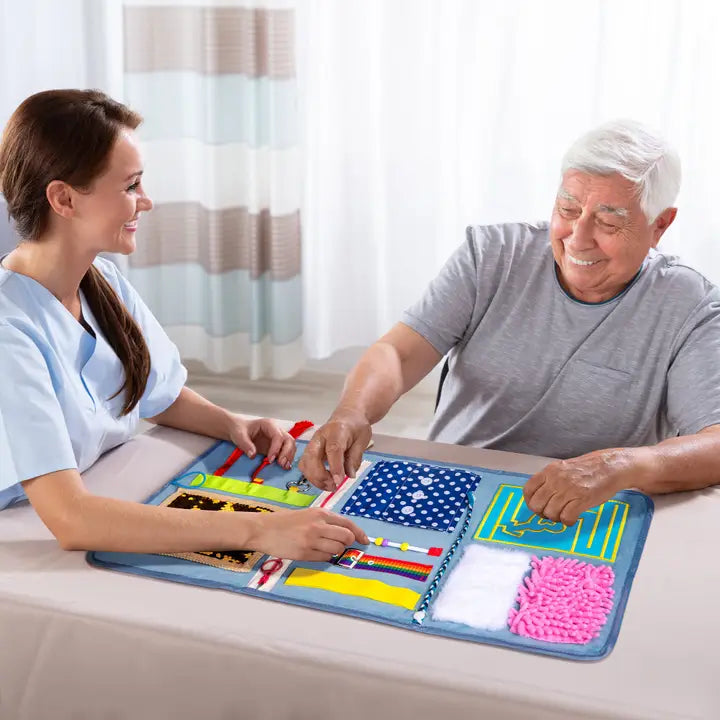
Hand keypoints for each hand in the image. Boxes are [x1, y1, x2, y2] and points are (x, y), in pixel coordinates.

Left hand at [228, 417, 295, 469]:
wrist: (238, 429)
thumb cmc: (239, 429)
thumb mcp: (239, 435)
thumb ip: (245, 444)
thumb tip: (252, 455)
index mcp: (269, 425)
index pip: (278, 436)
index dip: (276, 448)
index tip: (270, 459)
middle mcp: (276, 430)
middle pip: (288, 440)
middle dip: (287, 453)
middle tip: (280, 464)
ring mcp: (278, 439)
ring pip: (290, 446)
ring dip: (289, 456)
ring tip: (284, 467)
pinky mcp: (277, 446)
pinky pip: (286, 451)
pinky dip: (287, 459)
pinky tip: (285, 466)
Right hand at [250, 507, 368, 560]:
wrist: (263, 529)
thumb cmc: (285, 522)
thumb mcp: (307, 515)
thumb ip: (326, 522)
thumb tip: (345, 533)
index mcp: (320, 513)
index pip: (348, 523)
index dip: (359, 533)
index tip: (365, 541)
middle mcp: (318, 525)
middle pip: (346, 537)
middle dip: (347, 543)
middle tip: (340, 545)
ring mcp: (311, 540)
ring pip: (337, 549)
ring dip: (334, 551)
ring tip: (322, 547)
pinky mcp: (304, 553)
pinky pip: (324, 558)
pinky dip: (323, 557)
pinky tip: (313, 552)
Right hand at [298, 408, 371, 490]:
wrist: (348, 417)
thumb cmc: (356, 426)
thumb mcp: (363, 439)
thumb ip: (355, 457)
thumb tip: (349, 475)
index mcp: (337, 431)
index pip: (333, 449)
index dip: (335, 467)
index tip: (338, 481)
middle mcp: (321, 436)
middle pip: (312, 457)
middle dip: (320, 476)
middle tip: (334, 486)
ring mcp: (313, 443)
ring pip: (305, 463)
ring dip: (315, 479)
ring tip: (330, 486)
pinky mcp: (310, 451)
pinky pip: (305, 466)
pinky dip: (312, 477)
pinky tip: (324, 481)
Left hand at [523, 448, 636, 525]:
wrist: (610, 467)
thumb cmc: (587, 469)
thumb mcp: (563, 468)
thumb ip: (549, 480)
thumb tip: (539, 497)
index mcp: (549, 471)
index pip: (528, 490)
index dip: (530, 502)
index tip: (537, 507)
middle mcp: (556, 479)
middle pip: (536, 504)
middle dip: (542, 513)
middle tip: (551, 514)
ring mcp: (568, 489)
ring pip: (550, 513)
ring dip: (556, 518)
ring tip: (564, 514)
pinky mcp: (582, 499)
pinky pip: (566, 517)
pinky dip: (568, 521)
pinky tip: (573, 518)